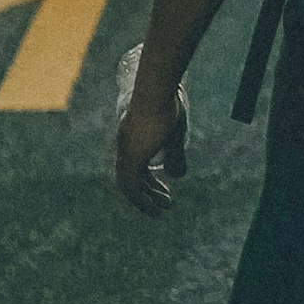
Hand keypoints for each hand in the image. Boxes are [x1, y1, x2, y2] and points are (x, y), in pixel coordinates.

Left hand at [112, 57, 188, 215]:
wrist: (159, 92)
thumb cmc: (168, 108)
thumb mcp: (174, 137)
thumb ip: (175, 156)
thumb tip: (177, 176)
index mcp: (132, 140)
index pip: (134, 168)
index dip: (147, 183)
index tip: (162, 193)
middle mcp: (125, 147)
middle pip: (129, 179)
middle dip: (145, 195)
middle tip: (163, 207)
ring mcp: (126, 151)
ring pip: (128, 185)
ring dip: (143, 200)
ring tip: (160, 212)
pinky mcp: (131, 155)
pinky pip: (131, 185)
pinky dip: (140, 198)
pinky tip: (154, 205)